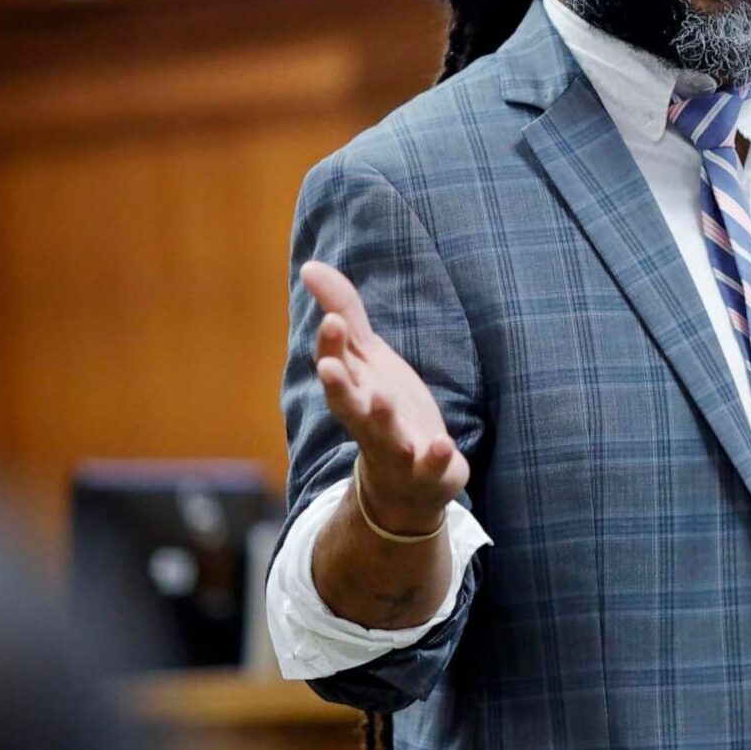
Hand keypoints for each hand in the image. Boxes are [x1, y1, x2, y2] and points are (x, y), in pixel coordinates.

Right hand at [302, 259, 468, 532]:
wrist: (406, 483)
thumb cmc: (382, 409)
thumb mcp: (368, 359)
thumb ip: (345, 313)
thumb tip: (310, 266)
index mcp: (354, 390)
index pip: (338, 364)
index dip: (333, 345)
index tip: (332, 320)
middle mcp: (368, 420)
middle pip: (348, 403)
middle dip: (338, 386)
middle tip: (329, 367)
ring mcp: (396, 448)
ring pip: (384, 435)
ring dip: (381, 418)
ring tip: (382, 397)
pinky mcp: (427, 471)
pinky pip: (429, 466)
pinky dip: (434, 457)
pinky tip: (441, 444)